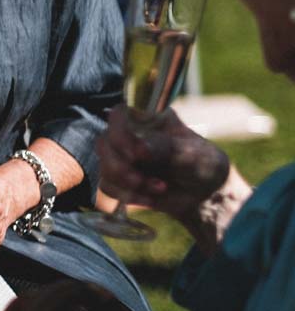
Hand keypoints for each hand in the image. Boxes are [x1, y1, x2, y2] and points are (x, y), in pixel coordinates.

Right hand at [96, 106, 229, 218]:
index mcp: (148, 118)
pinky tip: (150, 197)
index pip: (119, 113)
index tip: (135, 155)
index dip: (119, 132)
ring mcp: (122, 155)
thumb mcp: (192, 154)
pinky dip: (128, 196)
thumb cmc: (203, 165)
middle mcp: (130, 133)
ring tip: (159, 188)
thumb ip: (166, 148)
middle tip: (140, 180)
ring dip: (128, 184)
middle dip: (120, 167)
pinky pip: (107, 186)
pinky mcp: (119, 177)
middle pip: (105, 142)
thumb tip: (139, 148)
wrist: (205, 196)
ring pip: (103, 166)